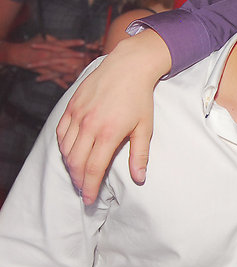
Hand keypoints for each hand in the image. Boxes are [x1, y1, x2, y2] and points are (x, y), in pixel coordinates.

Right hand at [1, 35, 86, 86]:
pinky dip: (59, 82)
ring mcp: (44, 63)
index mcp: (48, 45)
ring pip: (57, 66)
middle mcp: (47, 53)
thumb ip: (51, 39)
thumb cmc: (29, 45)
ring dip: (67, 68)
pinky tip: (67, 85)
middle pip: (62, 54)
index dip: (72, 42)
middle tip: (84, 56)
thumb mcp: (40, 38)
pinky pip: (51, 78)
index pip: (62, 43)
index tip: (82, 42)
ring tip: (77, 70)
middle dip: (74, 55)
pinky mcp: (41, 71)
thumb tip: (60, 39)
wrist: (17, 54)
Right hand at [56, 30, 170, 203]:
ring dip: (71, 166)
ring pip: (66, 149)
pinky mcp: (71, 106)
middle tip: (84, 191)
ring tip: (79, 175)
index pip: (93, 168)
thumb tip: (140, 178)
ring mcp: (77, 115)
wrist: (128, 67)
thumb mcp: (145, 127)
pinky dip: (64, 147)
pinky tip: (71, 154)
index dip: (90, 187)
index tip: (89, 200)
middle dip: (79, 181)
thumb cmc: (140, 98)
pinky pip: (61, 133)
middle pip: (76, 162)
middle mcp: (89, 125)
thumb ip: (140, 155)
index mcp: (108, 133)